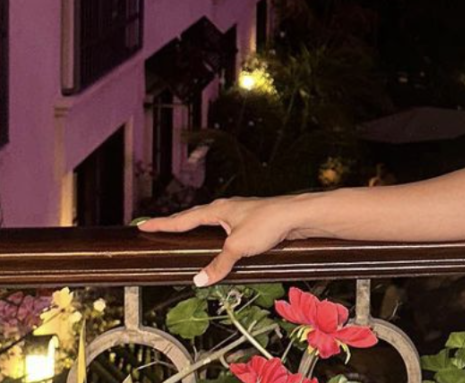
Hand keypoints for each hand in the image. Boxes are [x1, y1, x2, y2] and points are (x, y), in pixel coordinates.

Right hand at [136, 196, 299, 285]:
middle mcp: (226, 208)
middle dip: (175, 222)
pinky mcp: (251, 220)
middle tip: (157, 227)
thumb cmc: (268, 223)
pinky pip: (225, 226)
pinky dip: (214, 232)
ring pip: (210, 220)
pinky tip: (218, 240)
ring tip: (182, 232)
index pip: (183, 219)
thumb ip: (218, 264)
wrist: (298, 215)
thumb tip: (200, 280)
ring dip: (195, 225)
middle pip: (194, 216)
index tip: (143, 225)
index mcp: (218, 210)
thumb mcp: (238, 247)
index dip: (162, 223)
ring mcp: (239, 213)